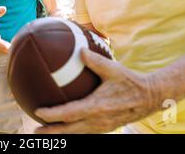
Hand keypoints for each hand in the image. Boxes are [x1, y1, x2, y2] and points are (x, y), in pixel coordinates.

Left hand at [35, 49, 160, 133]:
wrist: (149, 98)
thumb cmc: (130, 82)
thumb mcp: (114, 69)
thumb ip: (95, 60)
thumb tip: (80, 51)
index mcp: (96, 107)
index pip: (69, 114)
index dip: (52, 115)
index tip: (38, 111)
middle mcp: (97, 120)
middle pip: (69, 130)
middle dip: (51, 132)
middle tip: (35, 131)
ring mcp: (102, 126)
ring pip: (77, 134)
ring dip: (61, 134)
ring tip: (46, 132)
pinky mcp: (106, 127)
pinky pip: (85, 132)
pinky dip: (73, 132)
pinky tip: (67, 127)